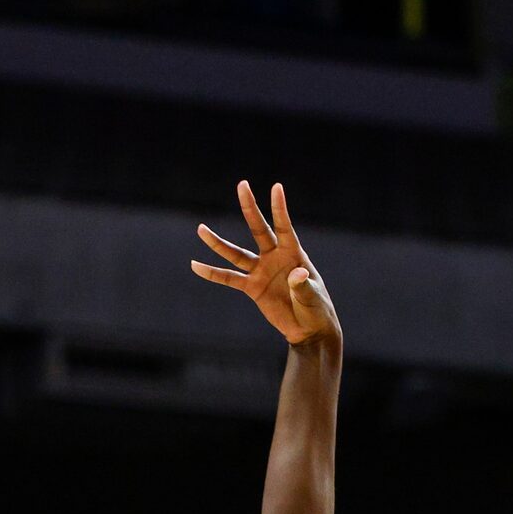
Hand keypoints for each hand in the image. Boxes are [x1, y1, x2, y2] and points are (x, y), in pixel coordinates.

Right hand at [190, 181, 342, 349]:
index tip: (276, 187)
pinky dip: (212, 273)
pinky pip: (229, 279)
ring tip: (200, 229)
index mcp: (293, 254)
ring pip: (236, 254)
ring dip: (218, 243)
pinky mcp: (252, 287)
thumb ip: (303, 286)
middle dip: (250, 208)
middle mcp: (274, 257)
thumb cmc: (316, 309)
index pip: (284, 227)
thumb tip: (296, 274)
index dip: (279, 209)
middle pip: (258, 229)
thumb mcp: (312, 298)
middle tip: (242, 184)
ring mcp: (261, 271)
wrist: (308, 329)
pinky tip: (196, 265)